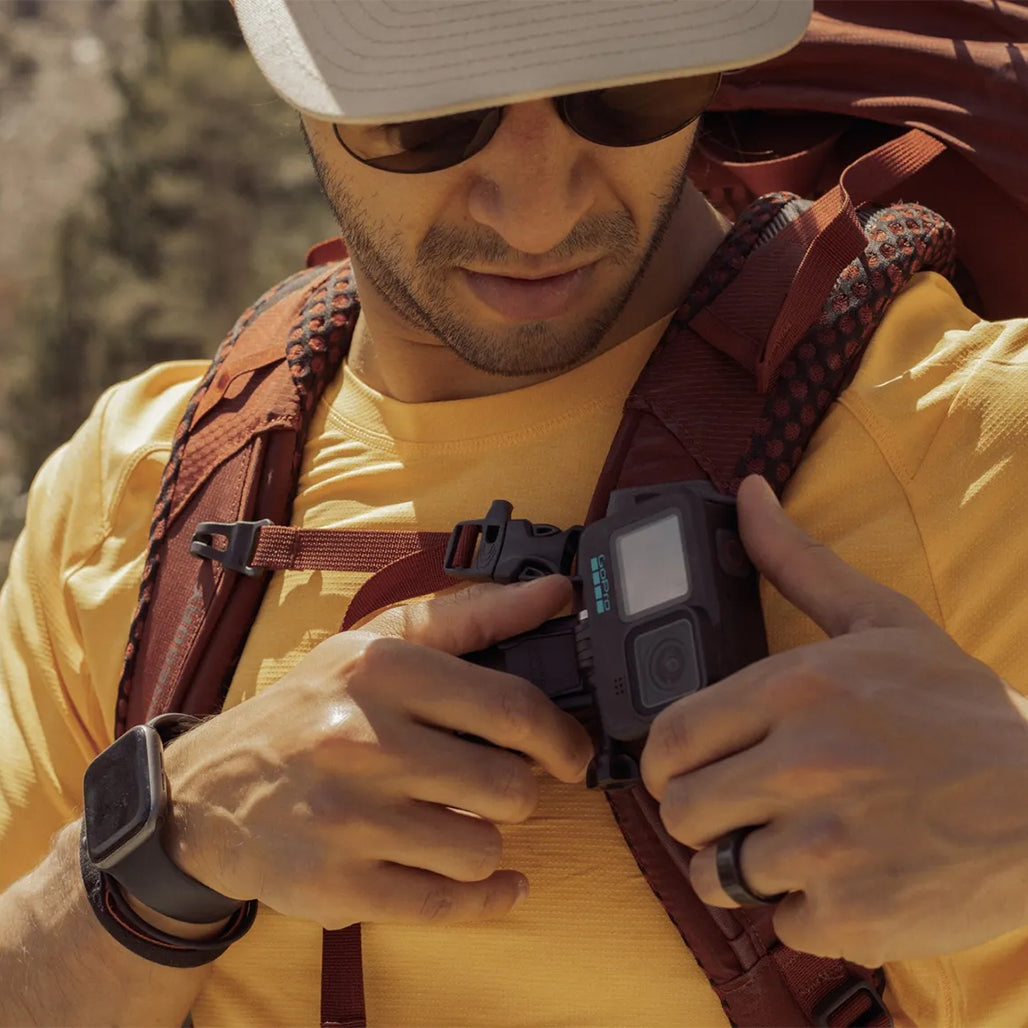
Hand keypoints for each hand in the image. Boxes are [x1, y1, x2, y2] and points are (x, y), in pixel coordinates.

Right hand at [161, 575, 592, 929]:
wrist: (209, 792)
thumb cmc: (311, 710)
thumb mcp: (378, 645)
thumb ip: (474, 618)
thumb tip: (556, 594)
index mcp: (380, 670)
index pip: (513, 708)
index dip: (561, 737)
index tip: (569, 753)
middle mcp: (363, 741)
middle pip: (509, 786)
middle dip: (517, 790)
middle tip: (497, 783)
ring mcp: (348, 818)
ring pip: (483, 847)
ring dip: (487, 838)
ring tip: (460, 819)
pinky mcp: (338, 886)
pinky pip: (448, 903)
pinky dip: (487, 897)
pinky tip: (495, 881)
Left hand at [640, 475, 1027, 966]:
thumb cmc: (963, 711)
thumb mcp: (881, 620)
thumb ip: (797, 560)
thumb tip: (749, 494)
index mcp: (796, 688)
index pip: (668, 737)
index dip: (665, 761)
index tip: (686, 769)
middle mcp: (803, 763)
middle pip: (679, 811)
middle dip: (698, 816)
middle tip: (734, 810)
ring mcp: (827, 844)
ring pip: (717, 874)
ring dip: (743, 866)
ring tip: (789, 844)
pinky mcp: (855, 913)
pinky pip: (777, 923)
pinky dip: (802, 909)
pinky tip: (841, 877)